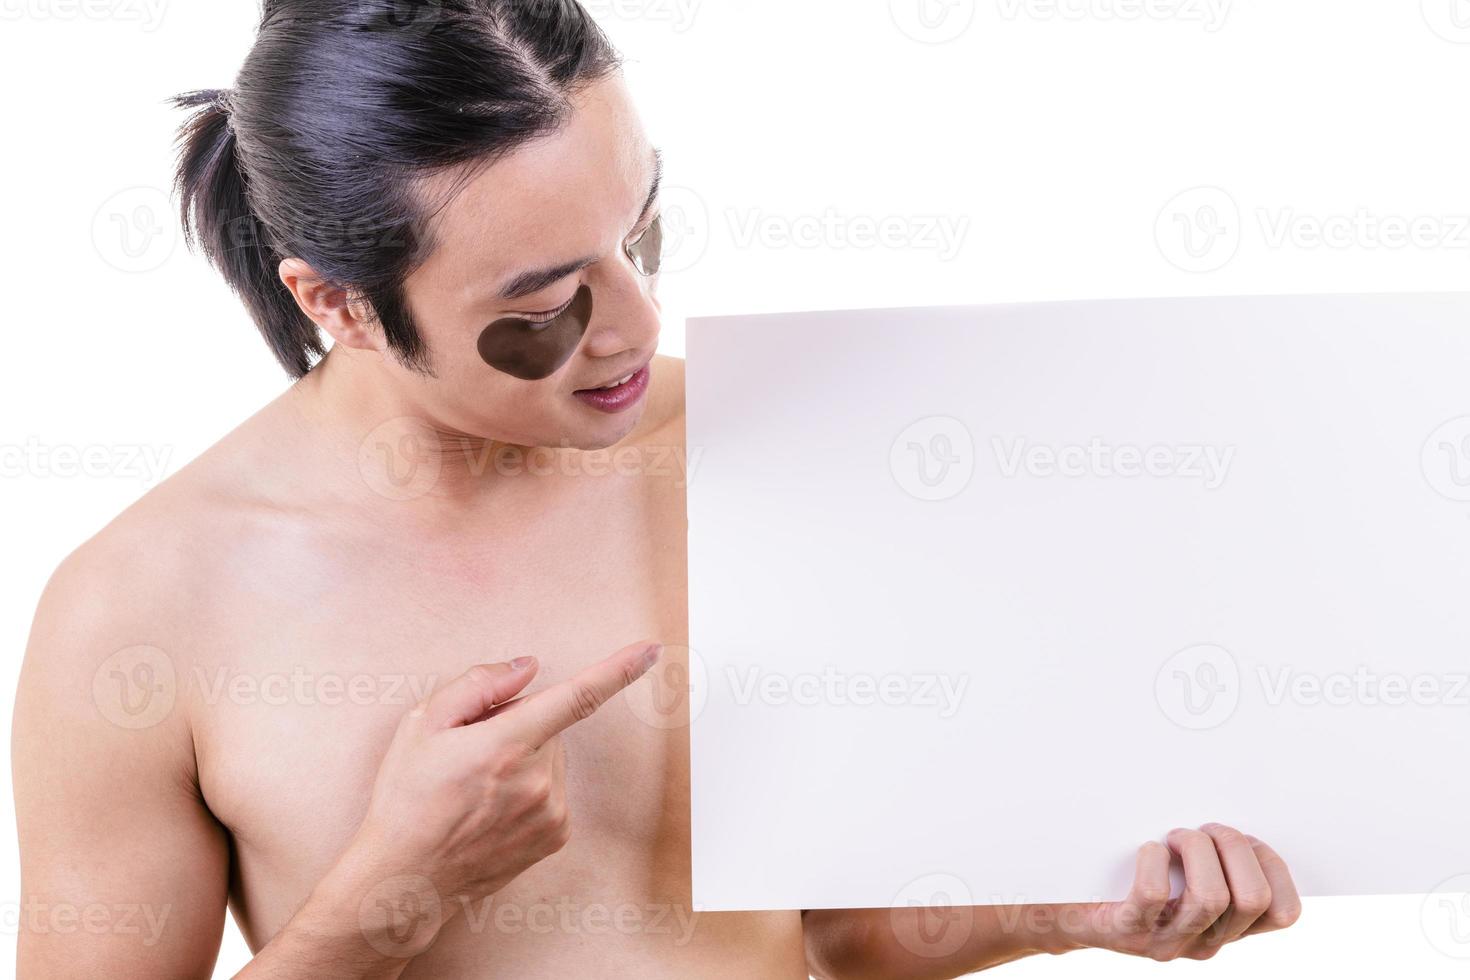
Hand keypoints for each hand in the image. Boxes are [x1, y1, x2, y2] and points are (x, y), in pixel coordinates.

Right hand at [327, 641, 661, 956]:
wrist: (405, 879)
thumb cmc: (407, 798)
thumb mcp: (422, 724)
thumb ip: (479, 684)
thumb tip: (528, 667)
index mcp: (506, 744)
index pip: (576, 697)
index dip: (619, 669)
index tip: (651, 649)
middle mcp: (538, 779)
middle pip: (548, 726)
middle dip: (518, 727)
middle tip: (470, 754)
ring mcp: (551, 811)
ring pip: (551, 758)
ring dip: (523, 760)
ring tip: (475, 789)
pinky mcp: (556, 835)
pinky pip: (553, 790)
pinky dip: (529, 790)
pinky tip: (491, 810)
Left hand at [1064, 823, 1301, 961]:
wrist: (1068, 910)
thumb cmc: (1128, 878)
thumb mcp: (1184, 876)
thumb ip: (1216, 861)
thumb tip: (1237, 815)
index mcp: (1227, 927)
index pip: (1284, 912)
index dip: (1273, 867)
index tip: (1245, 839)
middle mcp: (1204, 940)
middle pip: (1254, 898)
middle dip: (1234, 847)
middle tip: (1202, 830)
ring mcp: (1167, 941)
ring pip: (1212, 897)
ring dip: (1196, 848)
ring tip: (1172, 836)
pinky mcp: (1127, 932)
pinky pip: (1153, 895)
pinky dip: (1153, 860)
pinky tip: (1145, 850)